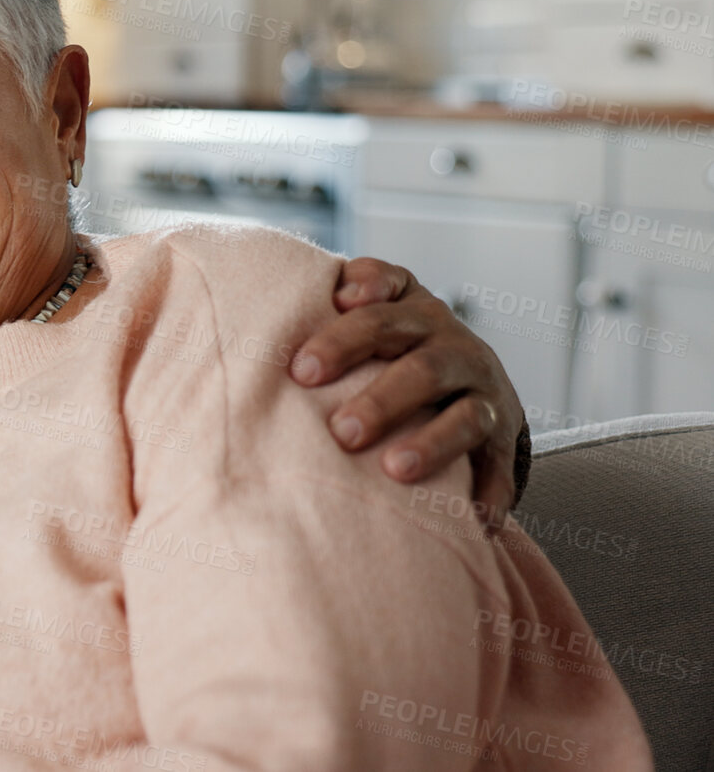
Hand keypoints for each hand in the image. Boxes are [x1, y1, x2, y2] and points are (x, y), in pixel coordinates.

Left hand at [289, 257, 524, 525]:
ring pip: (465, 417)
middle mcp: (456, 350)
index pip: (380, 316)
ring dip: (431, 444)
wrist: (472, 373)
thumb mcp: (377, 306)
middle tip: (340, 431)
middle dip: (381, 401)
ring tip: (393, 469)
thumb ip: (352, 289)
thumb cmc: (398, 343)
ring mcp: (485, 395)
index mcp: (417, 314)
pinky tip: (472, 519)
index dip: (343, 338)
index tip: (302, 370)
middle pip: (423, 369)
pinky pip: (499, 467)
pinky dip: (488, 493)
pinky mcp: (504, 440)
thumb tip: (334, 291)